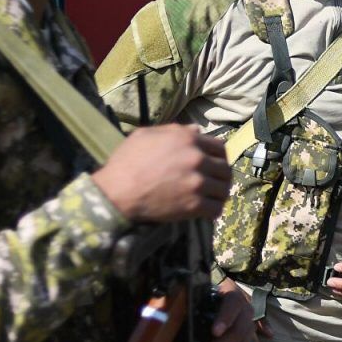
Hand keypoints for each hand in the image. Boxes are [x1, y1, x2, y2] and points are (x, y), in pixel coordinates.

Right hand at [92, 125, 230, 221]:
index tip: (215, 165)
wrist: (116, 191)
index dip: (219, 157)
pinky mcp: (194, 205)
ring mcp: (197, 182)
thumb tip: (196, 130)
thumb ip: (175, 130)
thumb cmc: (127, 161)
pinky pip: (216, 208)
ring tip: (213, 197)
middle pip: (225, 168)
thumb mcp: (146, 135)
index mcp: (188, 139)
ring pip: (224, 189)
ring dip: (220, 194)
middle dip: (222, 176)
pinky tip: (208, 211)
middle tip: (216, 183)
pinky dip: (214, 211)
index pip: (219, 148)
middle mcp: (197, 159)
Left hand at [191, 279, 259, 341]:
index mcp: (234, 298)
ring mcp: (251, 331)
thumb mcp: (201, 297)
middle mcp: (247, 314)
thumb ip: (193, 306)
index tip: (214, 332)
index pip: (233, 306)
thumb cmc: (207, 300)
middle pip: (238, 334)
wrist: (223, 303)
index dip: (225, 319)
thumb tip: (176, 317)